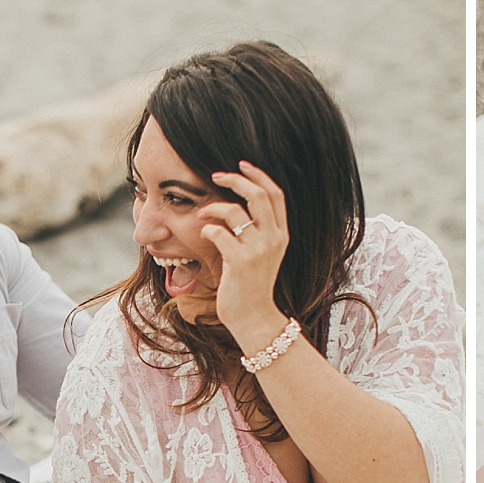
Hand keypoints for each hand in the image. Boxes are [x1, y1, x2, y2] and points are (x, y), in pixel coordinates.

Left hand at [199, 161, 292, 354]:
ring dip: (213, 207)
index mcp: (281, 235)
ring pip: (235, 211)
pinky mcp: (240, 261)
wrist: (254, 317)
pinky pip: (218, 232)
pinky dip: (207, 230)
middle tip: (216, 175)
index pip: (275, 194)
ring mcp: (258, 250)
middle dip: (235, 179)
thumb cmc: (252, 286)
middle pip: (258, 194)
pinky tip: (204, 236)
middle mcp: (274, 239)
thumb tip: (236, 205)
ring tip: (202, 214)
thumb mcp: (263, 255)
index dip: (258, 175)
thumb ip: (257, 231)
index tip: (241, 165)